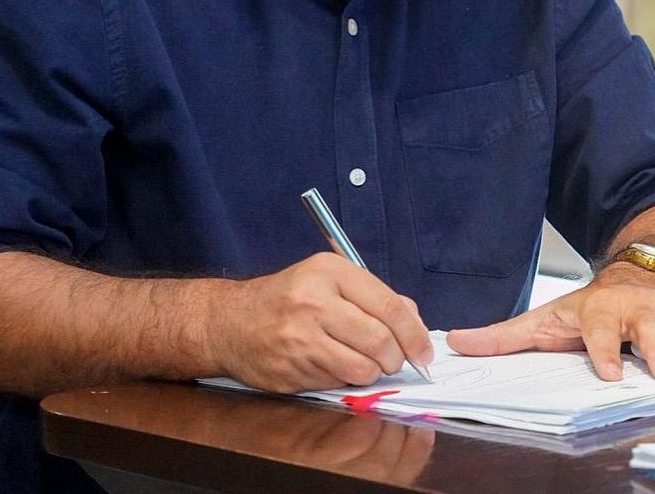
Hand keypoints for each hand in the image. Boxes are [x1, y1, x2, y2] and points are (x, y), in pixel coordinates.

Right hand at [203, 253, 433, 392]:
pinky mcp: (291, 368)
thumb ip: (372, 295)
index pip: (387, 305)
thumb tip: (414, 320)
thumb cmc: (286, 298)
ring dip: (372, 373)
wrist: (230, 321)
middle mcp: (314, 301)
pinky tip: (333, 365)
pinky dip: (345, 380)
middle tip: (395, 361)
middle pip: (379, 340)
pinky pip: (337, 382)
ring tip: (363, 362)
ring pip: (362, 368)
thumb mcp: (327, 278)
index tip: (424, 350)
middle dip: (396, 358)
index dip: (414, 333)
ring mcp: (300, 337)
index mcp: (328, 272)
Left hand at [445, 263, 654, 380]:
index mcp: (597, 313)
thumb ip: (504, 335)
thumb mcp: (544, 318)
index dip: (602, 349)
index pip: (598, 332)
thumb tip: (456, 341)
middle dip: (653, 348)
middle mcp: (632, 310)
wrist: (632, 275)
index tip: (607, 370)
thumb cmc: (587, 308)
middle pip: (644, 328)